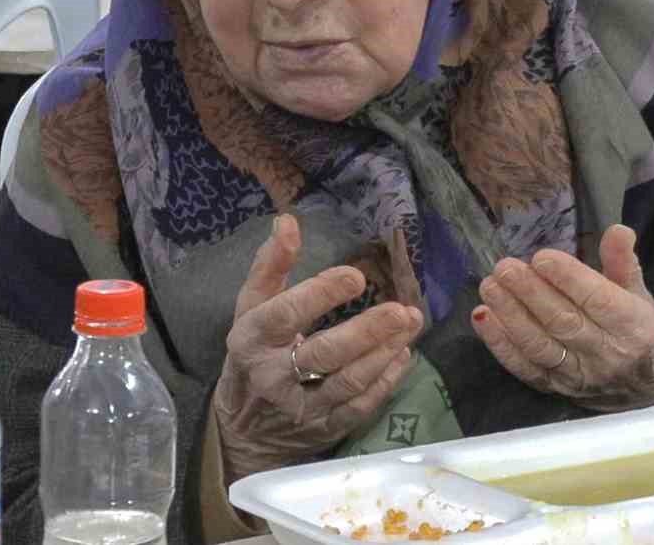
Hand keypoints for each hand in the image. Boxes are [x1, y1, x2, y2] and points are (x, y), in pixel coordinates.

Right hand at [214, 215, 424, 481]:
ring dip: (384, 354)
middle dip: (367, 331)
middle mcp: (273, 376)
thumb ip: (271, 265)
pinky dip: (385, 382)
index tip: (356, 277)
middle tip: (402, 310)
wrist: (243, 431)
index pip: (286, 314)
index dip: (321, 294)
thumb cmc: (253, 352)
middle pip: (324, 354)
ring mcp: (299, 407)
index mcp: (251, 340)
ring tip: (411, 325)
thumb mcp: (251, 307)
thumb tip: (288, 221)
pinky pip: (359, 407)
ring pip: (347, 383)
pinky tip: (403, 356)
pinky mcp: (323, 428)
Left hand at [472, 225, 653, 412]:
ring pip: (540, 346)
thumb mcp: (639, 294)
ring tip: (490, 286)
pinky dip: (500, 344)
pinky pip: (524, 368)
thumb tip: (618, 230)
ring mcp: (578, 376)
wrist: (645, 389)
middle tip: (505, 267)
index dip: (569, 278)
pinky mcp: (555, 388)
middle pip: (564, 323)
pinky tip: (482, 317)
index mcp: (633, 327)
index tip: (542, 257)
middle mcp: (606, 355)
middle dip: (530, 293)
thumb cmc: (639, 331)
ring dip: (510, 315)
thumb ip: (623, 262)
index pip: (598, 300)